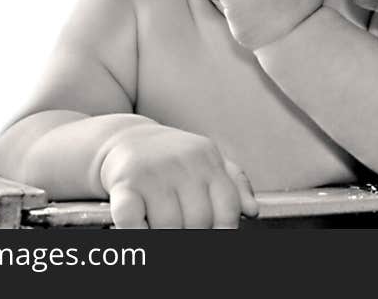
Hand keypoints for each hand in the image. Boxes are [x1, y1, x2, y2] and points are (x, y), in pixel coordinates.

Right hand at [101, 123, 258, 228]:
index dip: (224, 233)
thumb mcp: (207, 161)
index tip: (214, 240)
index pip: (227, 208)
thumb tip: (252, 211)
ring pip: (169, 226)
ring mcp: (153, 171)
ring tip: (162, 230)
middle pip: (199, 221)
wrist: (125, 138)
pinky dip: (137, 233)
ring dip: (165, 237)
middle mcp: (182, 162)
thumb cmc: (172, 158)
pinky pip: (132, 219)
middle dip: (193, 237)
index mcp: (208, 158)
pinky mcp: (125, 182)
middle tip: (185, 235)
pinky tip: (142, 229)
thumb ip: (234, 184)